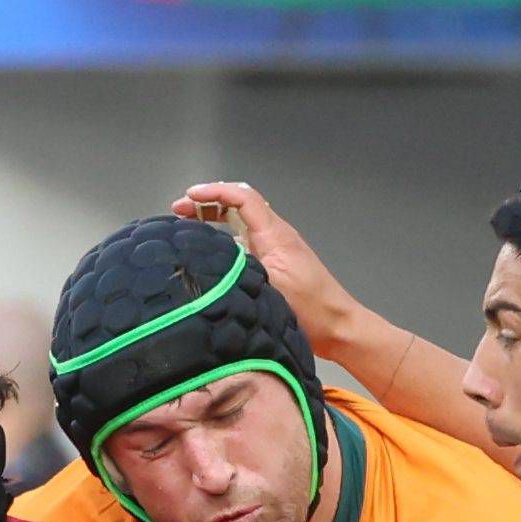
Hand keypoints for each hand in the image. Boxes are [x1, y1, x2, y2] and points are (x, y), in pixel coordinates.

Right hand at [174, 181, 358, 353]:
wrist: (339, 328)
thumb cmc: (313, 311)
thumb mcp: (273, 289)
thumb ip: (243, 270)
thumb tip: (211, 262)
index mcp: (276, 235)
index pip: (243, 198)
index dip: (214, 193)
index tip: (189, 197)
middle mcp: (277, 235)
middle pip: (240, 204)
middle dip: (209, 202)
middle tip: (181, 210)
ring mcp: (279, 248)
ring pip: (243, 221)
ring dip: (216, 217)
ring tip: (190, 224)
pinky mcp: (278, 263)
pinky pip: (248, 239)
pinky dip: (226, 235)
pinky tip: (213, 250)